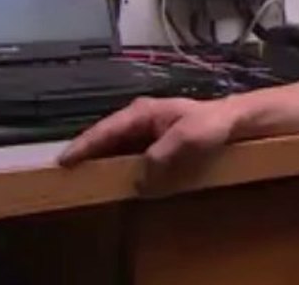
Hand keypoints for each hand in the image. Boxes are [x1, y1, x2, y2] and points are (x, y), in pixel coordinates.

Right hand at [57, 97, 237, 186]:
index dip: (83, 146)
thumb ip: (161, 155)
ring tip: (84, 184)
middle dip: (86, 156)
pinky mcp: (156, 147)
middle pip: (105, 140)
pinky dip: (121, 170)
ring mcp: (146, 134)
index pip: (104, 130)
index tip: (63, 162)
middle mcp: (139, 122)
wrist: (235, 123)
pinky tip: (116, 185)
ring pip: (116, 150)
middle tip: (66, 178)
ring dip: (102, 165)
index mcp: (141, 113)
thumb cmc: (210, 124)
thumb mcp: (187, 137)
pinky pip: (131, 159)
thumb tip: (140, 179)